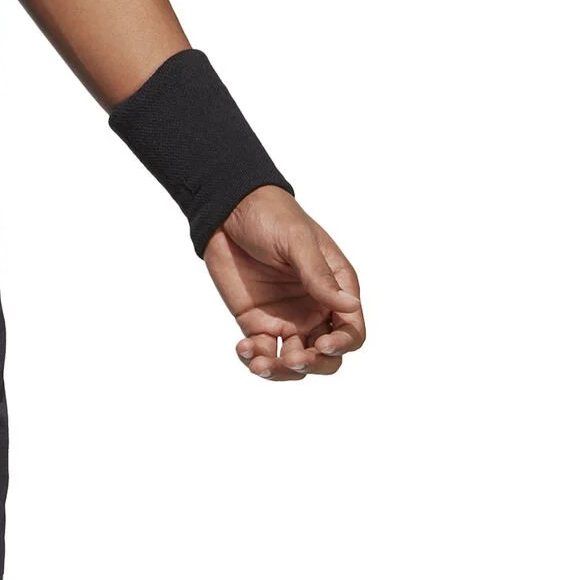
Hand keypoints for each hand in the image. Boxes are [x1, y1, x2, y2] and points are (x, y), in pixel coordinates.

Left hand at [204, 185, 364, 381]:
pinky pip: (263, 352)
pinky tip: (243, 350)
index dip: (342, 344)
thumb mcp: (297, 242)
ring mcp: (287, 318)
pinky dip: (255, 359)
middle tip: (293, 358)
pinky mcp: (256, 322)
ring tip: (260, 364)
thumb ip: (319, 276)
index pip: (352, 330)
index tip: (321, 344)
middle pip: (327, 356)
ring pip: (295, 362)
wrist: (227, 209)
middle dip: (314, 365)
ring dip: (282, 371)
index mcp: (335, 288)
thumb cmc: (271, 216)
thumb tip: (351, 306)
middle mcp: (315, 309)